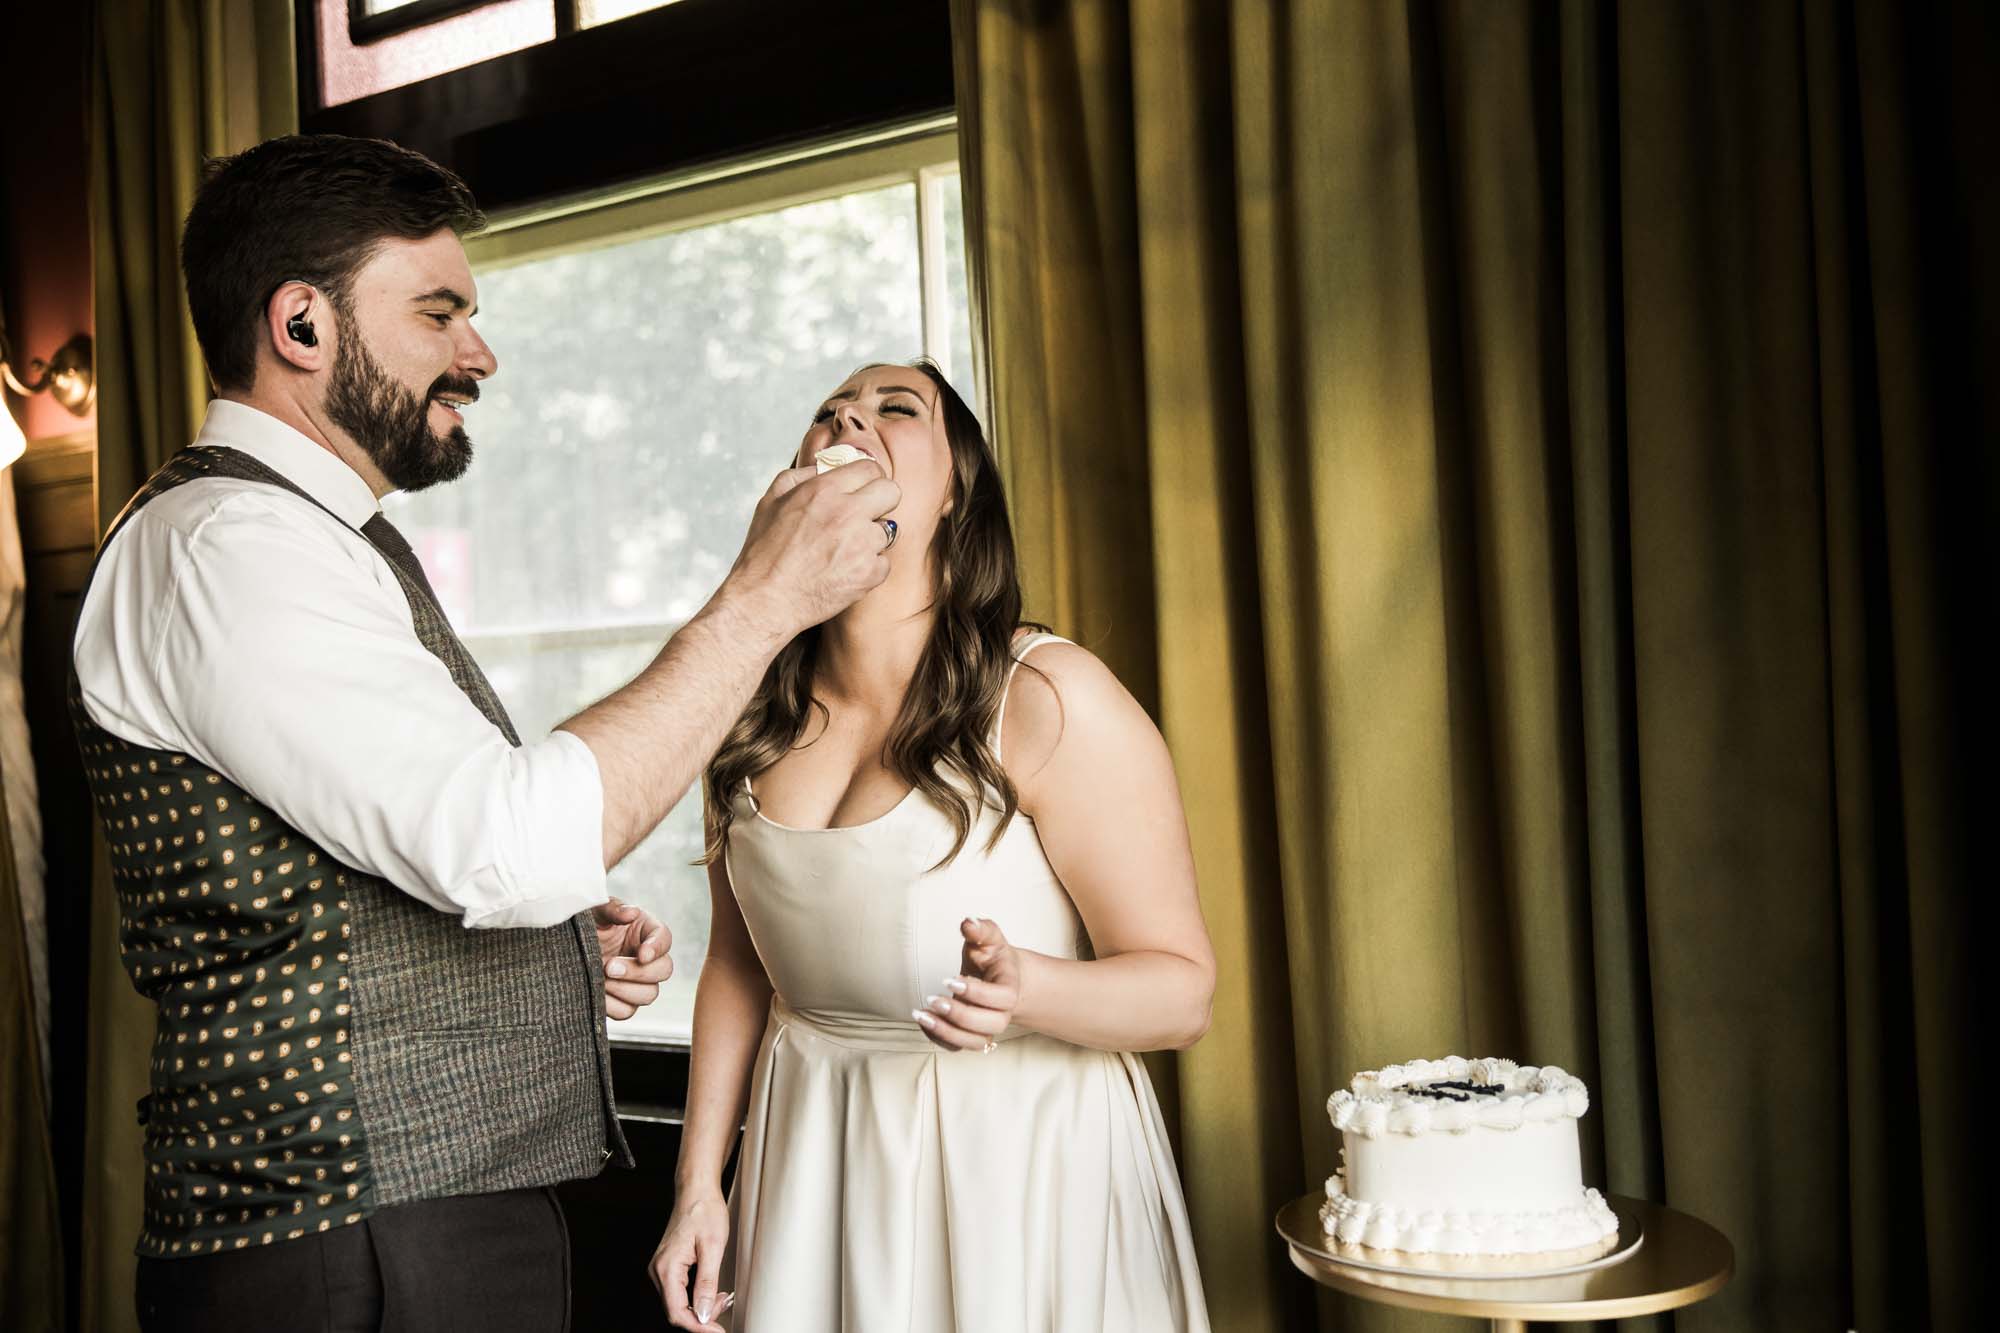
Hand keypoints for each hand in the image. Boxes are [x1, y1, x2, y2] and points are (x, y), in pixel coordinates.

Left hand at [593, 897, 672, 1020]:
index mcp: (645, 931)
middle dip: (638, 972)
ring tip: (600, 978)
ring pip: (648, 995)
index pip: (664, 938)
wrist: (563, 946)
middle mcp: (646, 958)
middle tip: (609, 967)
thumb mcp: (596, 910)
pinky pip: (626, 1011)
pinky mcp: (622, 1001)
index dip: (657, 948)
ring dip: (624, 990)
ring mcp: (636, 982)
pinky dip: (612, 1005)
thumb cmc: (586, 923)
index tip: (642, 954)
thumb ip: (614, 909)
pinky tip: (597, 991)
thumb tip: (631, 913)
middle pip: (663, 970)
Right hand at [650, 1191, 733, 1330]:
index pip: (677, 1312)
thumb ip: (707, 1283)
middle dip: (702, 1316)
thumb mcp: (713, 1247)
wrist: (696, 1191)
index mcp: (667, 1267)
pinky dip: (696, 1297)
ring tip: (722, 1297)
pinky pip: (679, 1292)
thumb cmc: (704, 1211)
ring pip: (678, 1303)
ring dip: (700, 1307)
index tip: (717, 1330)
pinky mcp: (668, 1266)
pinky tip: (712, 1292)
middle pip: (676, 1310)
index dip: (698, 1327)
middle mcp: (659, 1270)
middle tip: (725, 1305)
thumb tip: (702, 1313)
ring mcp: (661, 1269)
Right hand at [724, 460, 899, 635]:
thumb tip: (826, 468)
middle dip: (881, 501)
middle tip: (864, 515)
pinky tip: (844, 571)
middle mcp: (847, 513)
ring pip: (888, 530)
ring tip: (844, 550)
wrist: (765, 600)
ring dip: (871, 538)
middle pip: (892, 492)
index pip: (871, 468)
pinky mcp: (869, 573)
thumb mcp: (772, 501)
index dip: (867, 479)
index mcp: (824, 490)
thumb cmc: (764, 553)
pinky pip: (884, 562)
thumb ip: (802, 476)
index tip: (861, 490)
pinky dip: (868, 568)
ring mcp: (862, 544)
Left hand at [912, 916, 1022, 1051]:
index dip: (976, 992)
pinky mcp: (971, 1035)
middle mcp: (1002, 1013)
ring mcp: (987, 1027)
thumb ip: (981, 930)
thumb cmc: (992, 956)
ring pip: (973, 1042)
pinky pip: (958, 1046)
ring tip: (922, 1015)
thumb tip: (968, 922)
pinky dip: (939, 1039)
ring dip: (946, 1032)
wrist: (998, 977)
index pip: (1001, 998)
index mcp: (1010, 988)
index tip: (949, 980)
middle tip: (932, 999)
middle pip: (989, 1024)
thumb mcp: (990, 938)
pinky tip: (924, 1020)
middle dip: (960, 1015)